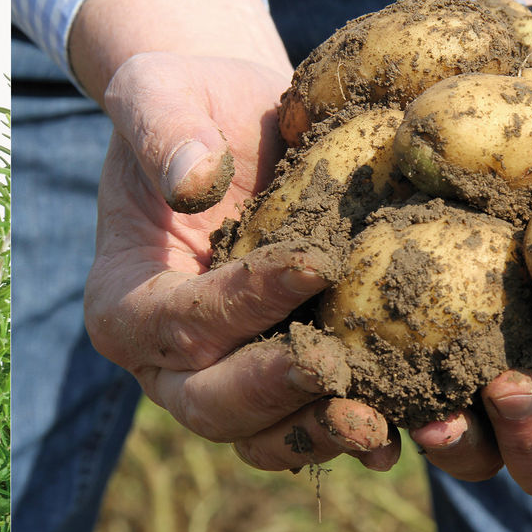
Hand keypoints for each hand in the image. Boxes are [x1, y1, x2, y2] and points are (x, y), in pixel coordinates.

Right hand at [83, 51, 398, 472]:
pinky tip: (409, 426)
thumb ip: (164, 131)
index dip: (242, 301)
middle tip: (333, 369)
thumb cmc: (187, 104)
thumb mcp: (159, 95)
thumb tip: (194, 180)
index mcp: (122, 302)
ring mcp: (225, 380)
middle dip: (271, 394)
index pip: (178, 319)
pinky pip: (310, 424)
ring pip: (258, 436)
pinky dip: (354, 432)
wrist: (237, 125)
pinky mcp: (280, 383)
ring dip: (315, 434)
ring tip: (376, 424)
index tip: (316, 265)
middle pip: (207, 403)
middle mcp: (166, 361)